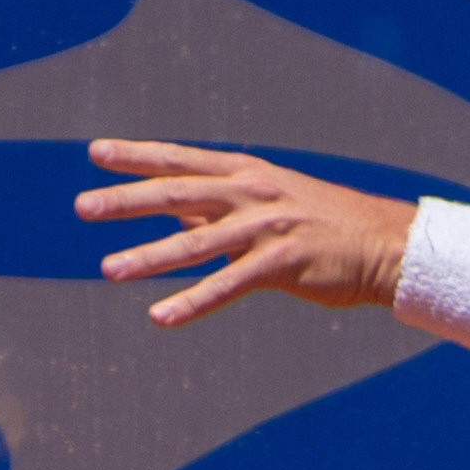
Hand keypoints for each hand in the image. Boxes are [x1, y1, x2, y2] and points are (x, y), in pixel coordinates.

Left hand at [76, 140, 412, 323]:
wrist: (386, 246)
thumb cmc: (327, 227)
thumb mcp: (273, 203)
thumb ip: (223, 211)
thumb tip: (176, 221)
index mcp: (247, 173)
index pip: (180, 160)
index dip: (137, 156)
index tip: (95, 154)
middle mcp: (252, 194)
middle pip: (177, 194)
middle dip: (126, 201)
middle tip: (83, 208)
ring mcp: (266, 229)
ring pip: (195, 244)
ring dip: (149, 257)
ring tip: (110, 269)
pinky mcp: (281, 266)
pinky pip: (227, 286)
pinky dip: (192, 302)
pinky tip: (161, 316)